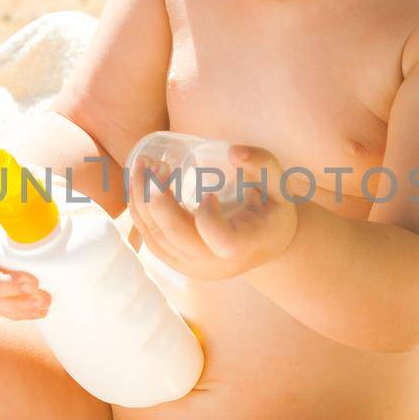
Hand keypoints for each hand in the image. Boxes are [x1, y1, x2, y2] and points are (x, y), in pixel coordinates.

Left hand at [128, 143, 298, 280]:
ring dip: (142, 200)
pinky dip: (140, 213)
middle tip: (156, 164)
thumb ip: (262, 162)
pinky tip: (140, 186)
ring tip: (142, 167)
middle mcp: (217, 263)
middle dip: (157, 198)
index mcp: (246, 244)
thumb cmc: (271, 210)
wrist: (265, 245)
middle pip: (176, 236)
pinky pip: (150, 241)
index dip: (208, 217)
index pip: (221, 240)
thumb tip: (232, 152)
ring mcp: (194, 267)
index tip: (210, 194)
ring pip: (156, 238)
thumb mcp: (278, 185)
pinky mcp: (178, 264)